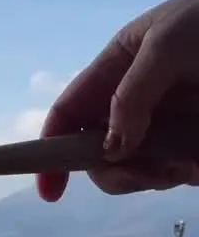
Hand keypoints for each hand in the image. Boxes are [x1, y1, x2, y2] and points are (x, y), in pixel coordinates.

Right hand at [36, 0, 198, 201]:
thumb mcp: (167, 44)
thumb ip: (133, 93)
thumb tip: (111, 148)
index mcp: (116, 70)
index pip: (69, 116)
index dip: (52, 152)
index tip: (52, 192)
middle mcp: (135, 101)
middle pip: (101, 153)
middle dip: (117, 172)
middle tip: (151, 175)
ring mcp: (168, 121)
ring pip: (140, 167)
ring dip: (156, 176)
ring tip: (188, 168)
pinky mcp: (196, 135)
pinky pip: (180, 167)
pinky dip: (186, 173)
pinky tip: (198, 167)